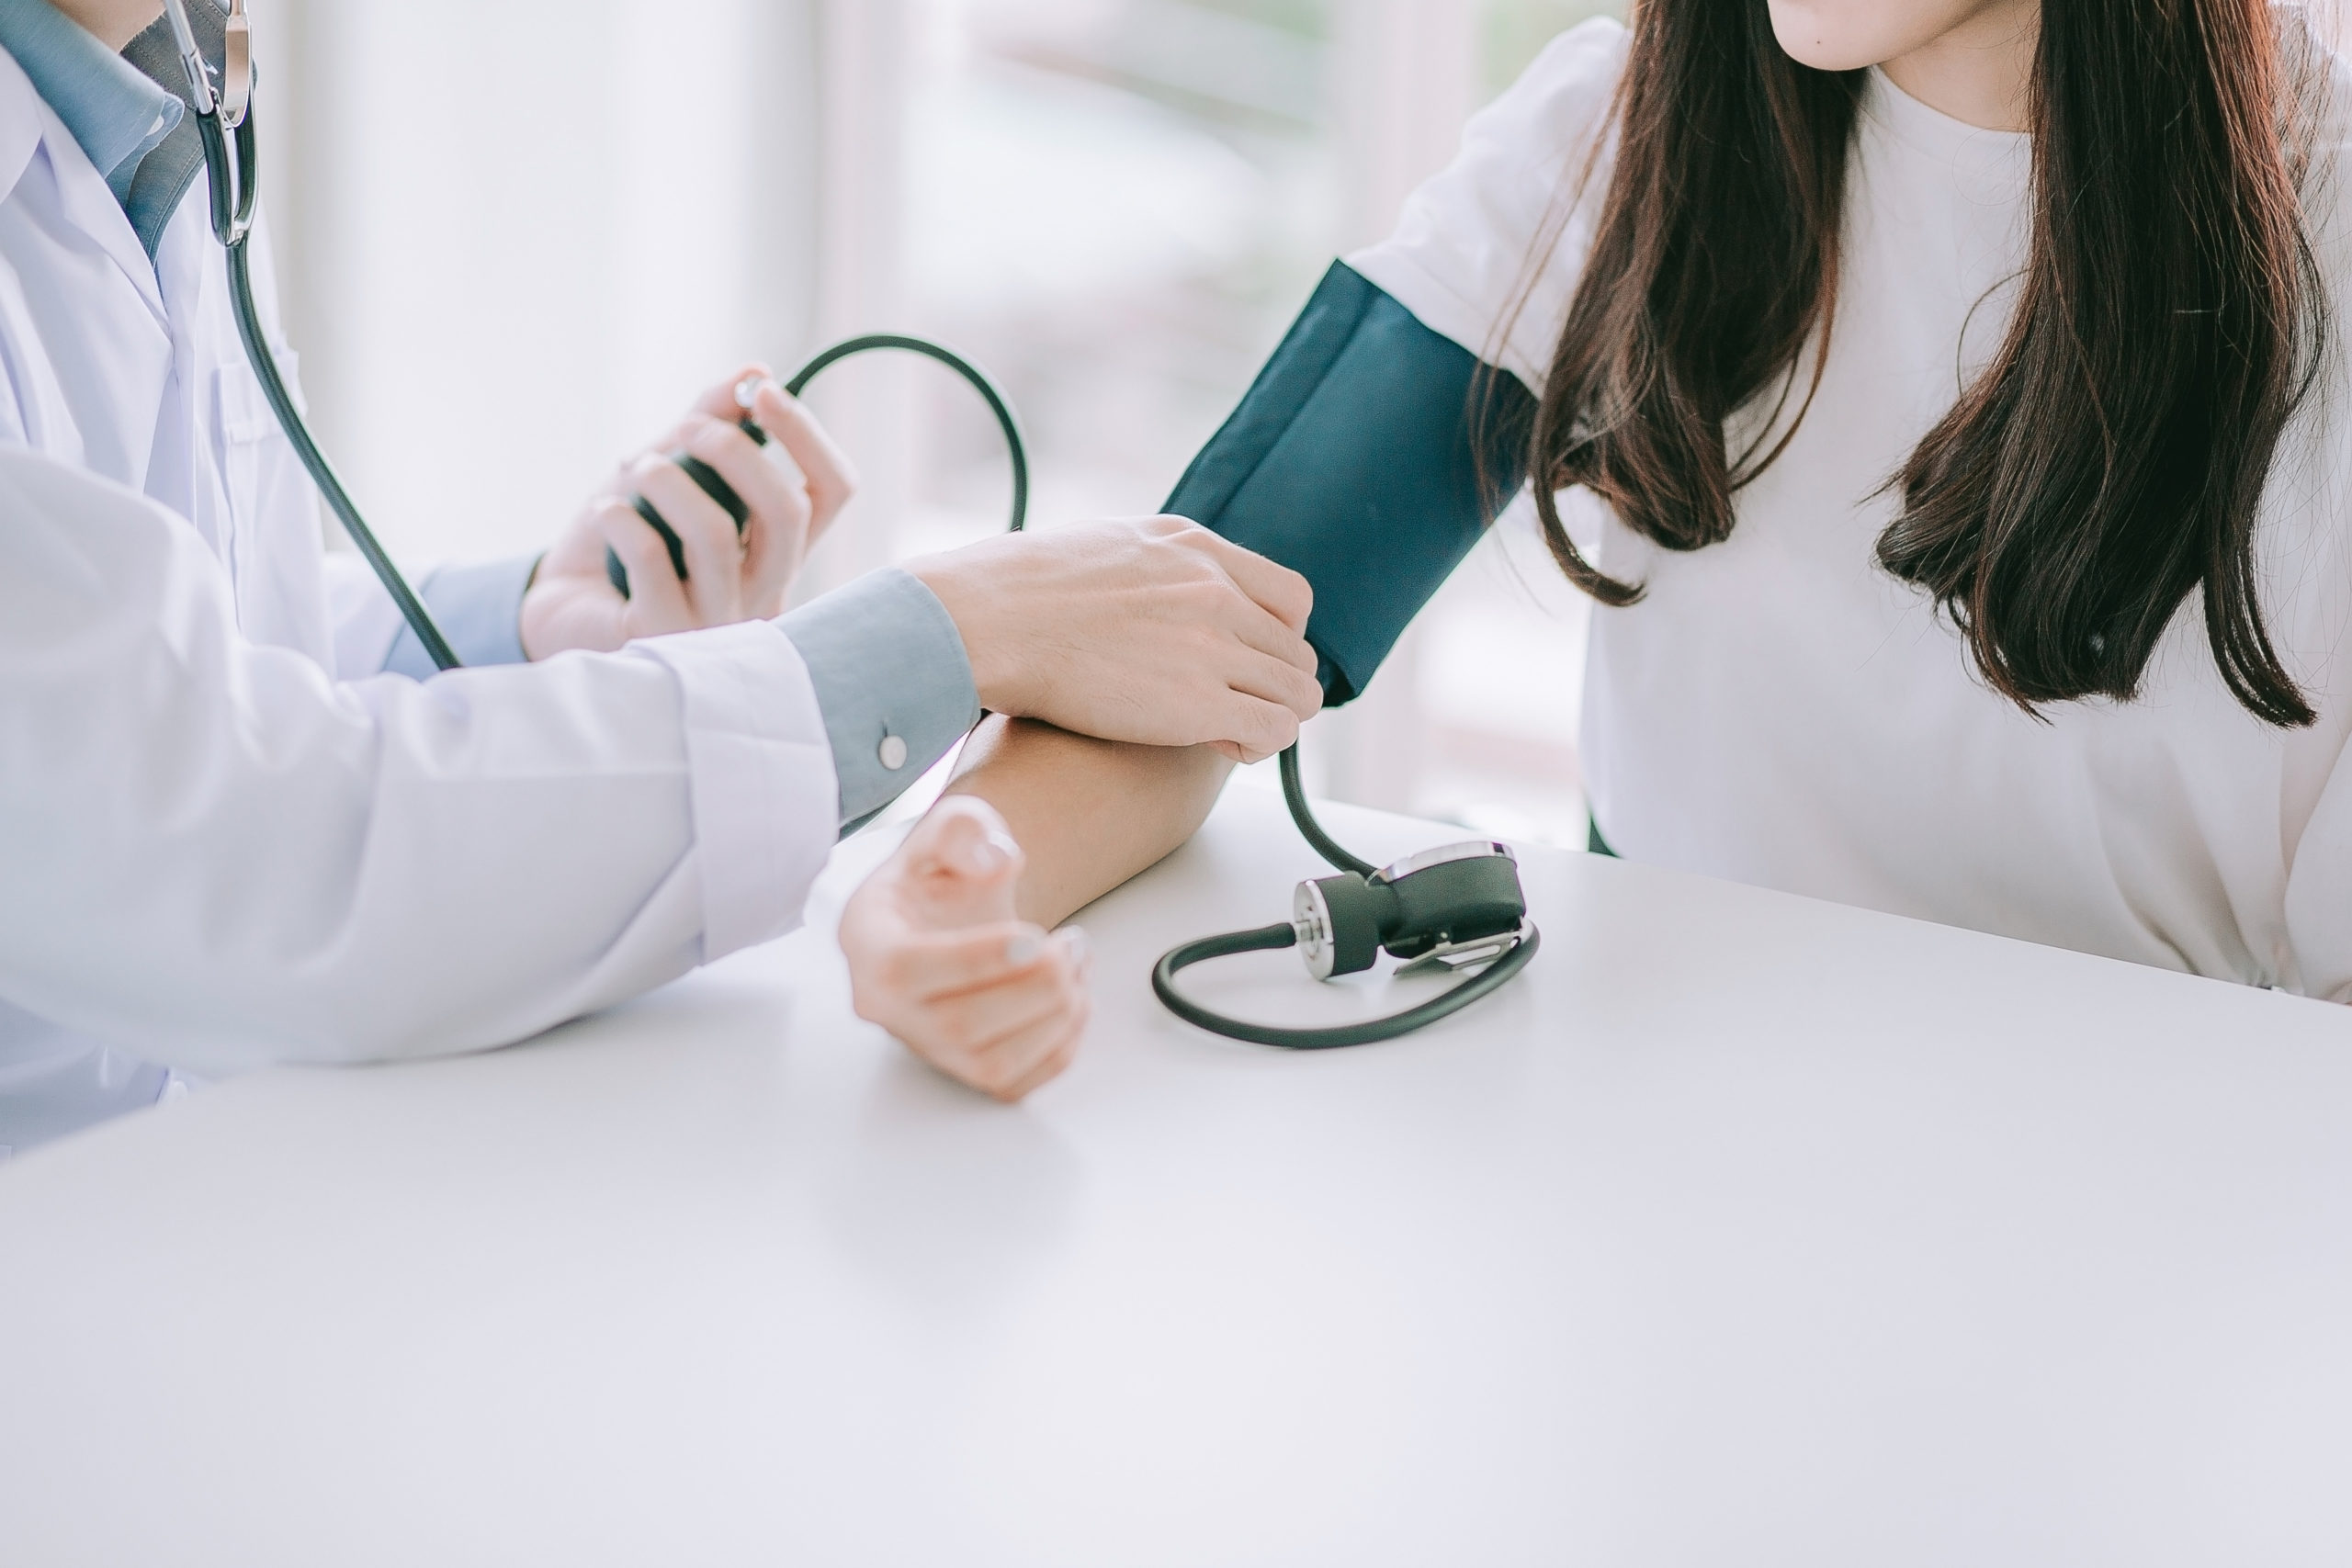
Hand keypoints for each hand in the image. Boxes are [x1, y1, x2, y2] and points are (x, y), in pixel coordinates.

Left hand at [520, 364, 857, 657]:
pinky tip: (605, 513)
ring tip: (637, 469)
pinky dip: (620, 516)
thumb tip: (755, 371)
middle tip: (686, 428)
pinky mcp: (662, 634)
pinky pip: (651, 558)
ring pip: (715, 534)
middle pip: (787, 513)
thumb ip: (712, 422)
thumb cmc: (624, 539)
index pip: (832, 492)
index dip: (806, 434)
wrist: (563, 604)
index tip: (761, 392)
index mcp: (779, 552)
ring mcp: (717, 623)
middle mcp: (763, 593)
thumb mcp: (672, 467)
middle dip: (733, 450)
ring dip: (666, 479)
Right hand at [841, 797, 1091, 1102]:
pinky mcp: (964, 1071)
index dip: (975, 958)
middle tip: (1073, 944)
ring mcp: (925, 1044)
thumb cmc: (949, 872)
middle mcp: (886, 1005)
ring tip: (1079, 965)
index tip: (1035, 934)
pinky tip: (1076, 999)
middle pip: (957, 1025)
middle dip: (1034, 986)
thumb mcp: (954, 825)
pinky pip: (1015, 1084)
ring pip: (990, 1065)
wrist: (959, 911)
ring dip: (1055, 1019)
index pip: (905, 969)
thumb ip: (965, 829)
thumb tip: (991, 858)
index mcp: (868, 941)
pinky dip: (1060, 1048)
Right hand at [907, 516, 1321, 762]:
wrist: (988, 619)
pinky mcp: (1199, 703)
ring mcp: (1212, 645)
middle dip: (1270, 686)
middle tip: (1230, 708)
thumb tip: (1153, 589)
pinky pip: (1275, 729)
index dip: (1279, 638)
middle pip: (1295, 652)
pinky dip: (1259, 745)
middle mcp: (1215, 590)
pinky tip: (1222, 747)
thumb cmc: (1018, 590)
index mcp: (1194, 548)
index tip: (1248, 661)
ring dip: (1272, 718)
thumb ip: (1153, 565)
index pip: (1291, 597)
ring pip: (1297, 693)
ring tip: (1227, 733)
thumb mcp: (1107, 546)